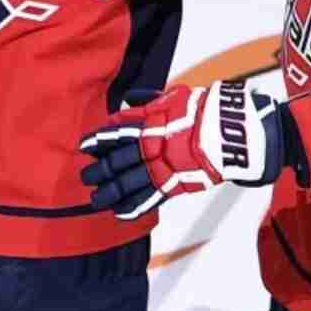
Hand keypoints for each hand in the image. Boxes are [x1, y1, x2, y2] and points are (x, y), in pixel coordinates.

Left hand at [79, 80, 284, 219]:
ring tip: (95, 199)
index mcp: (147, 122)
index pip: (115, 132)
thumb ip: (148, 99)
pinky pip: (146, 199)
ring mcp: (159, 167)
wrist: (225, 132)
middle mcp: (149, 145)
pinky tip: (118, 213)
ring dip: (108, 192)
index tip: (85, 146)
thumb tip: (130, 97)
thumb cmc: (200, 112)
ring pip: (126, 183)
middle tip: (85, 175)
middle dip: (99, 169)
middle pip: (115, 159)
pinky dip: (131, 208)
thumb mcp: (171, 96)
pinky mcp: (171, 185)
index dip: (98, 140)